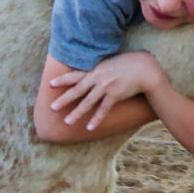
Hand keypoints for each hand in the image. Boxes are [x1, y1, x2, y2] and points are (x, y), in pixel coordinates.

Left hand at [47, 51, 165, 131]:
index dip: (62, 80)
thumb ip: (99, 71)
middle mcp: (97, 78)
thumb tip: (91, 76)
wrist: (144, 68)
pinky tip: (89, 127)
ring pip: (87, 102)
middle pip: (77, 90)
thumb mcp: (109, 65)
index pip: (75, 76)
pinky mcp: (115, 95)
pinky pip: (103, 109)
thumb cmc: (128, 65)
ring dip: (76, 113)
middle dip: (63, 99)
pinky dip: (96, 119)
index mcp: (95, 70)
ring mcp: (105, 87)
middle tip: (52, 107)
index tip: (50, 84)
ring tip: (67, 121)